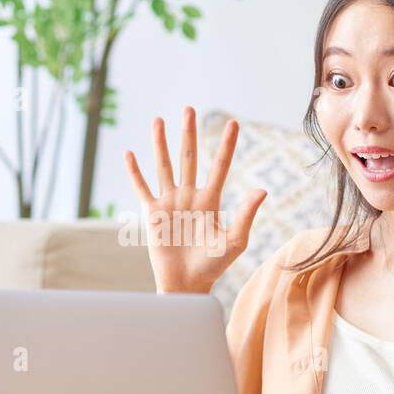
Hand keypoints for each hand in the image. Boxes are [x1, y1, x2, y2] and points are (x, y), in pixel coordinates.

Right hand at [124, 106, 266, 293]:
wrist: (187, 283)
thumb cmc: (213, 266)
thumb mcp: (235, 241)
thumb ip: (246, 215)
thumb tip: (262, 190)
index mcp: (211, 200)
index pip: (220, 165)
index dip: (226, 145)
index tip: (234, 123)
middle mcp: (189, 195)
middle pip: (189, 157)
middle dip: (189, 133)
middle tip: (189, 109)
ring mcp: (169, 202)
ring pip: (164, 165)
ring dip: (161, 143)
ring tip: (159, 119)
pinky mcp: (152, 213)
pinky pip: (142, 187)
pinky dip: (135, 171)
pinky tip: (130, 153)